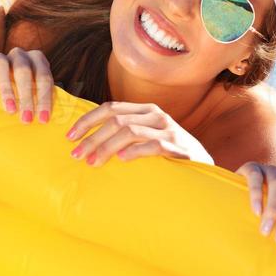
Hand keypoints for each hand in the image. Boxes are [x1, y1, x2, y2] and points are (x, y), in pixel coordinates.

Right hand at [0, 48, 53, 123]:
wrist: (5, 78)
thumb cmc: (25, 91)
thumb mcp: (37, 92)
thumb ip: (43, 98)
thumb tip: (53, 120)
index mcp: (37, 59)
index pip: (44, 77)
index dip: (45, 98)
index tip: (43, 119)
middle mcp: (19, 54)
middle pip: (23, 71)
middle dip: (26, 96)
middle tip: (26, 119)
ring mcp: (0, 56)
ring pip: (1, 64)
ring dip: (6, 87)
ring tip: (9, 109)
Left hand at [65, 101, 212, 166]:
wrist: (205, 168)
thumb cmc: (170, 155)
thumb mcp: (148, 137)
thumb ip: (126, 134)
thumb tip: (90, 142)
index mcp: (146, 110)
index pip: (111, 107)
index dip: (88, 120)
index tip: (70, 136)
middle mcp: (156, 115)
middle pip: (116, 120)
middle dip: (92, 137)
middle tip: (76, 155)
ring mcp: (168, 129)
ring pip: (129, 131)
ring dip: (106, 146)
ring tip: (92, 163)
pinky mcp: (178, 146)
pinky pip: (152, 145)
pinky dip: (134, 151)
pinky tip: (122, 160)